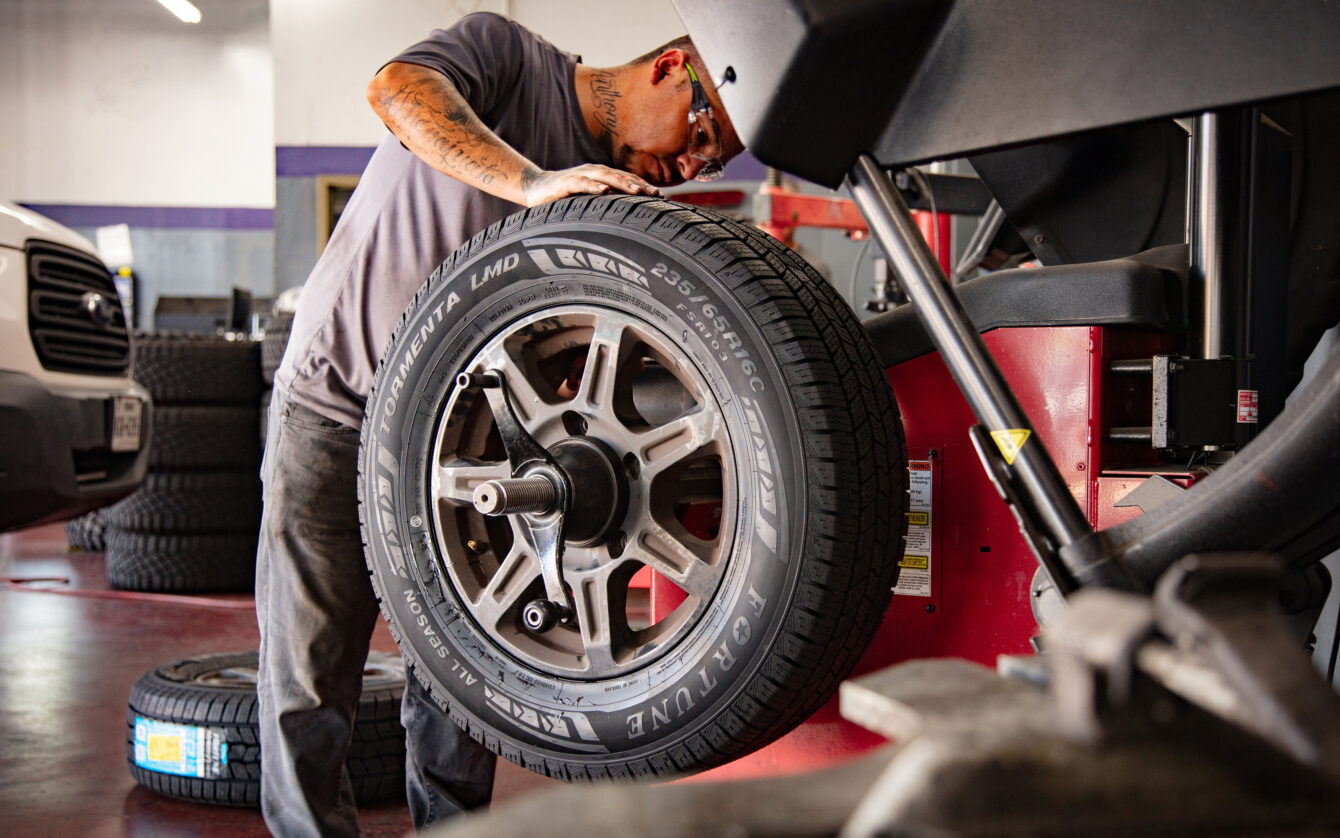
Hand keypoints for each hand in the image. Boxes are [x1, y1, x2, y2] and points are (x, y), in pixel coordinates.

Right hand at [521, 164, 660, 206]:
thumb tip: (628, 219)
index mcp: (601, 176)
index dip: (644, 187)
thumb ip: (606, 204)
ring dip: (622, 183)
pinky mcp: (565, 183)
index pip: (627, 180)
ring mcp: (580, 176)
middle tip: (657, 196)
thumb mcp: (589, 200)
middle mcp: (594, 172)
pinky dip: (593, 186)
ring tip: (638, 192)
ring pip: (605, 177)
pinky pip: (581, 183)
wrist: (535, 188)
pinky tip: (604, 190)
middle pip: (621, 177)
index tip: (662, 198)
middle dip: (640, 185)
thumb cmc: (565, 196)